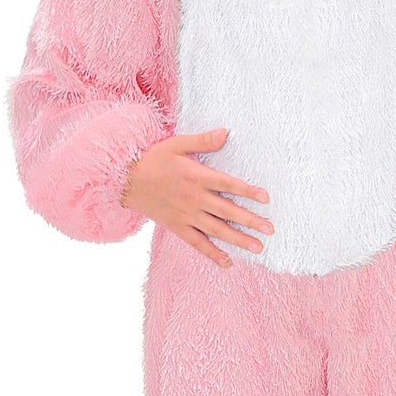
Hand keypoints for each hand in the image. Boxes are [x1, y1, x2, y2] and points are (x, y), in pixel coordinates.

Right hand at [122, 128, 272, 268]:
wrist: (125, 181)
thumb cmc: (152, 159)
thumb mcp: (176, 144)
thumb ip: (202, 141)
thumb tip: (225, 133)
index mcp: (196, 177)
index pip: (228, 184)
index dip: (247, 191)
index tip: (266, 198)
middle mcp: (194, 199)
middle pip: (227, 211)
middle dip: (250, 221)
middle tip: (270, 230)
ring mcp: (186, 215)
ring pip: (217, 230)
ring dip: (238, 239)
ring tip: (258, 248)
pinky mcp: (177, 227)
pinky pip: (197, 243)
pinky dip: (212, 253)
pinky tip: (228, 262)